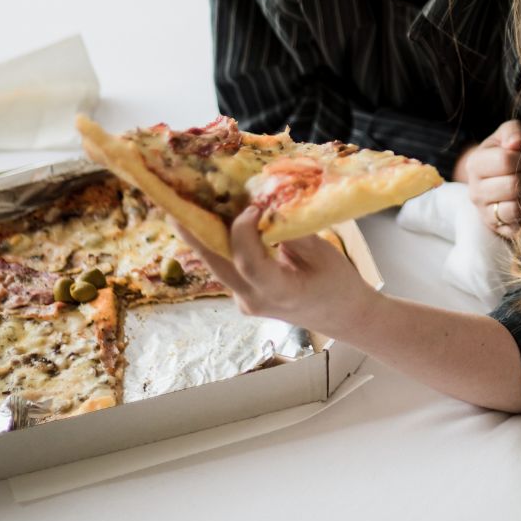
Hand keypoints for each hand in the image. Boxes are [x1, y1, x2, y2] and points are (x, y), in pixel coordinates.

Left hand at [174, 208, 377, 339]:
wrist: (343, 316)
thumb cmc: (339, 284)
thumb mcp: (323, 253)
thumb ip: (291, 232)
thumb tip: (265, 207)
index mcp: (278, 293)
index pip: (248, 262)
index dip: (243, 231)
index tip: (252, 206)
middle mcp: (252, 299)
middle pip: (216, 263)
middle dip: (195, 233)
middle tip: (176, 203)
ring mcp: (244, 299)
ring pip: (217, 264)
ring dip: (202, 236)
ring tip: (188, 205)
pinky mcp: (243, 293)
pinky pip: (226, 265)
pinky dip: (219, 242)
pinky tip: (214, 218)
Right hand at [456, 119, 520, 238]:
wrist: (497, 177)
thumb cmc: (506, 152)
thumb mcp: (507, 135)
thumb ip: (512, 132)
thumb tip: (517, 143)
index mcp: (475, 164)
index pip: (504, 160)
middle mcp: (475, 191)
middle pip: (511, 186)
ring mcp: (485, 213)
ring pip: (513, 209)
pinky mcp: (498, 229)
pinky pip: (517, 227)